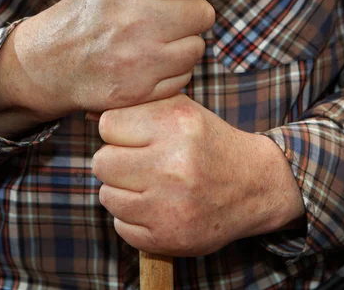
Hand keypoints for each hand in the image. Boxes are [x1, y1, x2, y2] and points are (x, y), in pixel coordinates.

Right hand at [0, 0, 229, 134]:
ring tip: (150, 43)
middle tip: (158, 18)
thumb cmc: (90, 14)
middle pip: (204, 13)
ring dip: (181, 45)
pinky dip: (171, 72)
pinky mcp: (140, 91)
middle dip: (187, 15)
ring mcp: (138, 58)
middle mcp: (133, 16)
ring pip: (197, 47)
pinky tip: (145, 65)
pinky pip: (184, 76)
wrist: (47, 65)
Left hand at [92, 95, 304, 256]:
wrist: (255, 185)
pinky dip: (133, 219)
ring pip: (107, 196)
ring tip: (149, 185)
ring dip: (123, 192)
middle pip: (101, 162)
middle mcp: (174, 164)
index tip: (135, 137)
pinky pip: (121, 226)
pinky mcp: (169, 237)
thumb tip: (88, 114)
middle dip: (116, 162)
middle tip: (139, 163)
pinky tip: (157, 207)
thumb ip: (139, 105)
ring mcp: (170, 205)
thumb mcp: (182, 109)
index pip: (107, 125)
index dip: (119, 131)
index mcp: (176, 124)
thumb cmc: (209, 142)